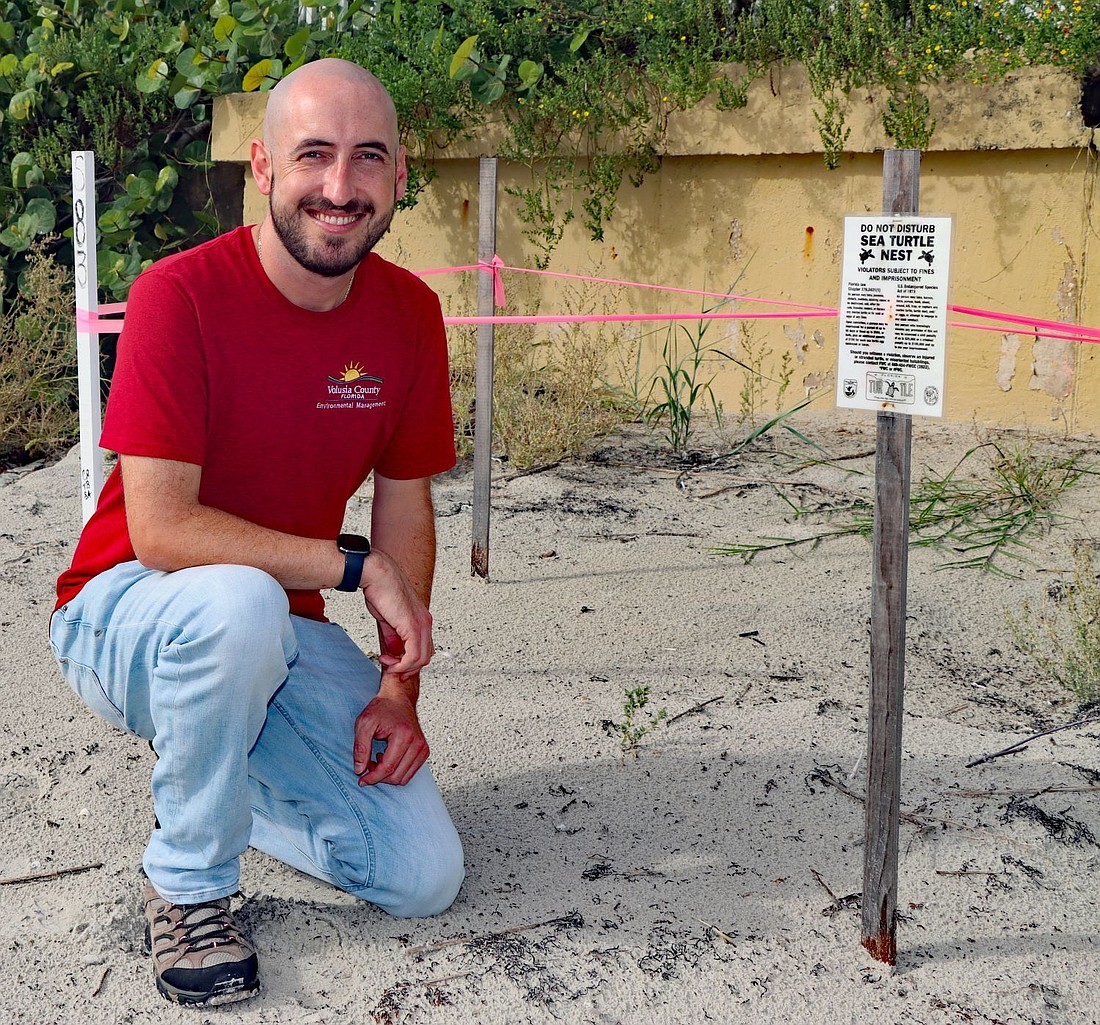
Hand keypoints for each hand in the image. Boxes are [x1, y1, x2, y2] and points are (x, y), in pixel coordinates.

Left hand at [353, 674, 428, 785]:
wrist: (398, 697)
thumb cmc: (383, 707)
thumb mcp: (364, 723)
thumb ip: (360, 748)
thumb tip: (360, 770)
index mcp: (404, 736)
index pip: (388, 768)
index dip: (372, 778)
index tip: (361, 779)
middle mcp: (417, 744)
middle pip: (397, 776)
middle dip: (379, 777)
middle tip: (368, 765)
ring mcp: (422, 748)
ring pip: (404, 778)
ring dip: (388, 775)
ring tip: (378, 760)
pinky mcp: (424, 751)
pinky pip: (410, 772)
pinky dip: (397, 771)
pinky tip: (388, 759)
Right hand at [359, 550, 433, 677]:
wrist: (377, 574)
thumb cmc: (381, 589)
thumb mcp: (388, 618)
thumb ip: (393, 635)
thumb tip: (394, 650)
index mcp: (422, 619)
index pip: (424, 649)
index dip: (410, 662)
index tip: (394, 664)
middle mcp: (425, 622)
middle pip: (426, 656)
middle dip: (407, 668)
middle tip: (390, 667)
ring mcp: (421, 624)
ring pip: (422, 659)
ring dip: (403, 667)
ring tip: (386, 662)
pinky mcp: (413, 626)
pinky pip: (413, 655)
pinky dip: (401, 664)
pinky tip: (388, 661)